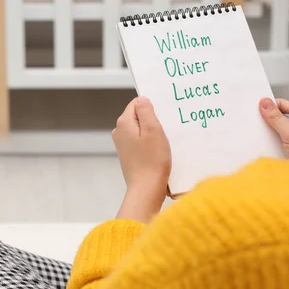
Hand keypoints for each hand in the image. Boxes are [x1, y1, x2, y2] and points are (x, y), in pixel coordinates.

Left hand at [112, 97, 171, 222]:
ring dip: (153, 132)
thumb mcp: (153, 130)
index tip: (164, 114)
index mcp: (124, 123)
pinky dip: (151, 143)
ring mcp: (123, 145)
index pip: (137, 103)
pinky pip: (141, 142)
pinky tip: (161, 150)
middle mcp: (119, 132)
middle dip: (153, 119)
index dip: (152, 106)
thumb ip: (146, 110)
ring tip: (166, 140)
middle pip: (138, 116)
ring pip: (141, 130)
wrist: (146, 189)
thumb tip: (142, 99)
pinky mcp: (129, 155)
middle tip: (168, 127)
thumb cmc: (152, 160)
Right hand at [259, 98, 288, 168]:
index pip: (283, 105)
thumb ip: (278, 119)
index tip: (255, 109)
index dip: (269, 105)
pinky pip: (276, 143)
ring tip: (255, 135)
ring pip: (276, 131)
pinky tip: (262, 148)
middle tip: (252, 122)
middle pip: (279, 117)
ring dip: (266, 133)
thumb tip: (265, 103)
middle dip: (266, 119)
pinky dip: (268, 144)